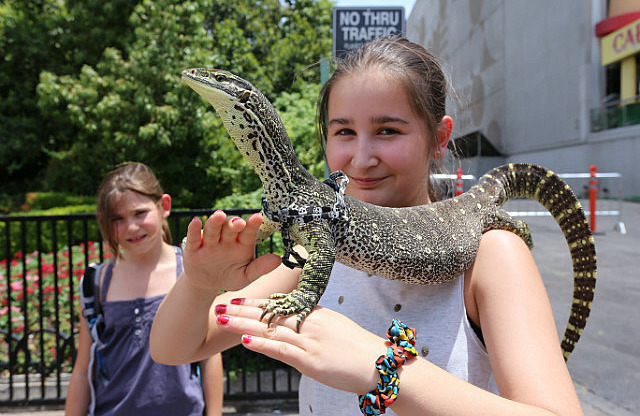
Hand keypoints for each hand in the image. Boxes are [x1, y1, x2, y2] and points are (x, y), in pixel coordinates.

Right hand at [182, 211, 280, 291]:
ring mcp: (210, 242)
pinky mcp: (193, 249)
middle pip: (230, 228)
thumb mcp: (246, 276)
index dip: (253, 224)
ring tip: (219, 215)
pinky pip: (193, 238)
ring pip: (213, 230)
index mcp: (242, 243)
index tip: (257, 217)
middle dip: (234, 224)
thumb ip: (260, 268)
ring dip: (215, 222)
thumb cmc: (231, 276)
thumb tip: (278, 260)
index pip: (248, 232)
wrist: (209, 285)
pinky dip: (194, 230)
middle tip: (239, 222)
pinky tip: (195, 222)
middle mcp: (227, 239)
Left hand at [215, 299, 386, 394]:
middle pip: (270, 314)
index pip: (280, 306)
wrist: (380, 363)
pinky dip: (262, 344)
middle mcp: (309, 323)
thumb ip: (315, 324)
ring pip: (270, 329)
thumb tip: (299, 324)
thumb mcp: (336, 329)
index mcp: (315, 314)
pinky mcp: (311, 359)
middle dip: (242, 311)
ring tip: (222, 320)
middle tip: (219, 306)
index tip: (237, 300)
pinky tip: (245, 340)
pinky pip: (282, 349)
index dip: (256, 303)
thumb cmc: (360, 349)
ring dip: (243, 324)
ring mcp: (309, 341)